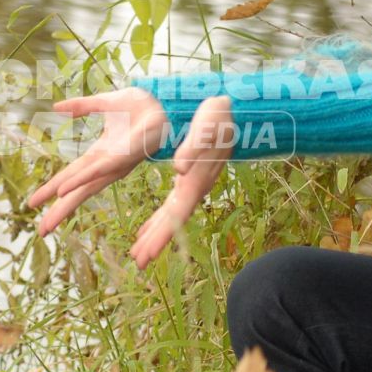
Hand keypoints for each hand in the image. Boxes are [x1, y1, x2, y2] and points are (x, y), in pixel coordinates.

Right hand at [25, 87, 169, 237]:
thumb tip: (56, 108)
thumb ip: (81, 106)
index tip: (33, 203)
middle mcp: (105, 165)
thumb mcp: (103, 103)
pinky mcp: (123, 157)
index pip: (70, 176)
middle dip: (58, 211)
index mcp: (100, 155)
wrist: (162, 100)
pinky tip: (63, 191)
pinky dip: (79, 181)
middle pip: (76, 192)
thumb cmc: (140, 106)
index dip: (52, 189)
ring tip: (49, 220)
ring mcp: (114, 163)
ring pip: (84, 187)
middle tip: (41, 230)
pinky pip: (97, 170)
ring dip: (65, 203)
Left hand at [128, 94, 233, 267]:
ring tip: (138, 253)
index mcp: (196, 180)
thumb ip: (192, 148)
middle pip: (173, 221)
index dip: (162, 235)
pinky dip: (159, 219)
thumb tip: (178, 169)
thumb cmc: (218, 116)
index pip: (176, 214)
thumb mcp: (205, 127)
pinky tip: (147, 228)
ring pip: (171, 216)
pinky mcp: (190, 177)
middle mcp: (196, 187)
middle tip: (137, 262)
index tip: (148, 253)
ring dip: (155, 234)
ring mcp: (194, 184)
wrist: (234, 109)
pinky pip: (172, 205)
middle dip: (155, 241)